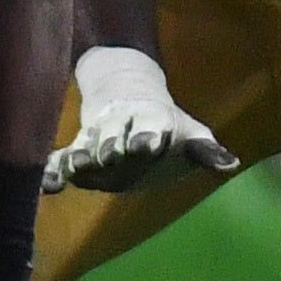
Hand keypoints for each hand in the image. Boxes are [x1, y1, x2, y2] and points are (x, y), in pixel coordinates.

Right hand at [45, 46, 240, 192]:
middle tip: (112, 155)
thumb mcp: (190, 133)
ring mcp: (97, 137)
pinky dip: (54, 169)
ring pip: (87, 146)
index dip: (149, 134)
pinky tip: (49, 186)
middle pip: (115, 136)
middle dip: (114, 145)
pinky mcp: (76, 148)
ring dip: (83, 157)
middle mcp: (121, 126)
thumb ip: (207, 152)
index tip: (149, 143)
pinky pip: (61, 159)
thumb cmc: (166, 124)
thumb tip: (231, 165)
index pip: (151, 126)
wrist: (126, 94)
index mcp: (152, 120)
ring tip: (80, 167)